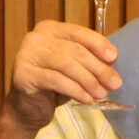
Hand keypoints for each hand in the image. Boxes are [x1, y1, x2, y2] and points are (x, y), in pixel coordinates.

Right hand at [2, 20, 120, 132]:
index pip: (78, 32)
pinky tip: (87, 98)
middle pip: (74, 50)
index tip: (114, 58)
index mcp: (49, 29)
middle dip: (98, 67)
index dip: (98, 43)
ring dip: (88, 80)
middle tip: (114, 83)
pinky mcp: (24, 74)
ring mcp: (27, 55)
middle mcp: (36, 38)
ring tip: (101, 93)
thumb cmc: (53, 86)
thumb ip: (89, 60)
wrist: (28, 109)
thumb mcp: (74, 69)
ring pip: (66, 64)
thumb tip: (112, 61)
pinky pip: (56, 80)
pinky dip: (75, 90)